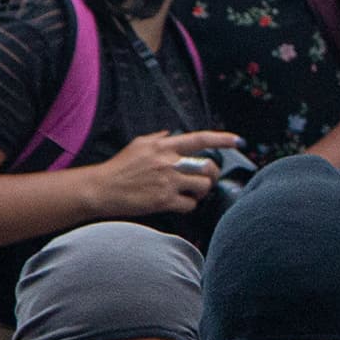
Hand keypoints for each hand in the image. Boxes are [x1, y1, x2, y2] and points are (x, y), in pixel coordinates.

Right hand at [87, 129, 244, 219]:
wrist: (102, 189)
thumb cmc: (118, 167)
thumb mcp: (138, 144)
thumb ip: (158, 139)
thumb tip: (172, 134)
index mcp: (164, 147)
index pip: (200, 139)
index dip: (222, 138)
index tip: (238, 140)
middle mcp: (169, 162)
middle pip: (208, 166)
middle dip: (213, 174)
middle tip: (207, 179)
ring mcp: (168, 182)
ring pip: (203, 187)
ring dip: (202, 192)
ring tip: (192, 193)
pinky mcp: (164, 201)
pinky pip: (190, 205)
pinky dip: (189, 206)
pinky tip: (180, 204)